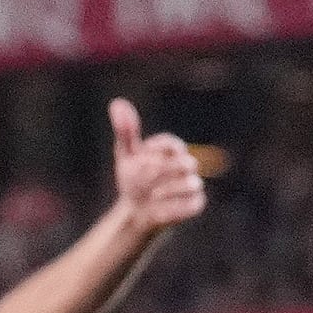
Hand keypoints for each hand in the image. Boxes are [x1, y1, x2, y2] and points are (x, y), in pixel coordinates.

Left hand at [108, 98, 206, 233]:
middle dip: (161, 172)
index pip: (171, 144)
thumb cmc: (133, 179)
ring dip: (168, 190)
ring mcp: (193, 184)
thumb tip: (117, 102)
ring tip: (150, 195)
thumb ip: (125, 130)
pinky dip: (174, 206)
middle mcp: (186, 165)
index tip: (139, 159)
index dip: (154, 152)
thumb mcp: (126, 154)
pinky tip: (158, 208)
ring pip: (191, 183)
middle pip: (184, 163)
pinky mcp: (195, 203)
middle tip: (142, 179)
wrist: (135, 209)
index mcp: (171, 149)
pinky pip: (192, 203)